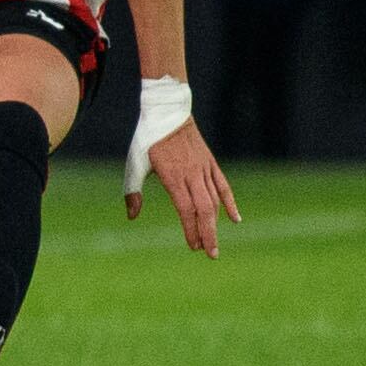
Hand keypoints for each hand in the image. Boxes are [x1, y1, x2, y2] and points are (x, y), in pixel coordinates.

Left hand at [125, 118, 240, 256]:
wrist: (168, 111)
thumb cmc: (147, 138)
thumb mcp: (134, 163)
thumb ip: (132, 190)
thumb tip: (131, 216)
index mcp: (172, 175)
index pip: (185, 209)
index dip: (190, 229)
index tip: (193, 246)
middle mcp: (192, 173)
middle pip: (204, 209)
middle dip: (208, 233)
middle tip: (211, 254)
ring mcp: (204, 168)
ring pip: (214, 200)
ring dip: (215, 223)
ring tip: (213, 243)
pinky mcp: (210, 163)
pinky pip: (224, 186)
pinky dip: (230, 203)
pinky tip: (235, 219)